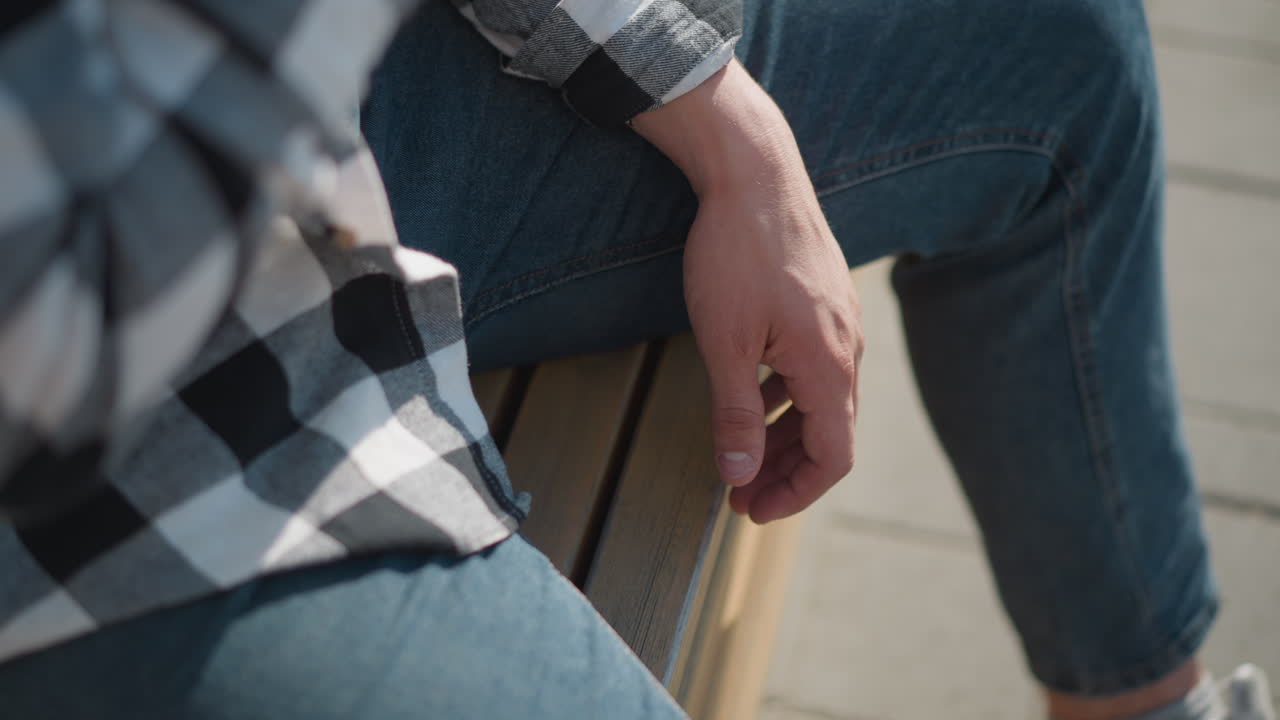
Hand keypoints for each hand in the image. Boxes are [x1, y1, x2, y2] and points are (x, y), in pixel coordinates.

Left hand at [633, 60, 863, 522]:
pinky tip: (753, 395)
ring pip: (821, 400)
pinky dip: (787, 394)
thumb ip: (736, 413)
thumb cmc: (737, 253)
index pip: (833, 456)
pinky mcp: (826, 302)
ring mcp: (840, 322)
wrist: (755, 172)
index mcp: (829, 366)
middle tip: (741, 492)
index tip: (752, 508)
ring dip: (785, 435)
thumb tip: (739, 474)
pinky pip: (815, 366)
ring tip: (743, 454)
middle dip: (786, 471)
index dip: (796, 493)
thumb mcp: (724, 342)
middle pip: (830, 433)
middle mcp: (847, 348)